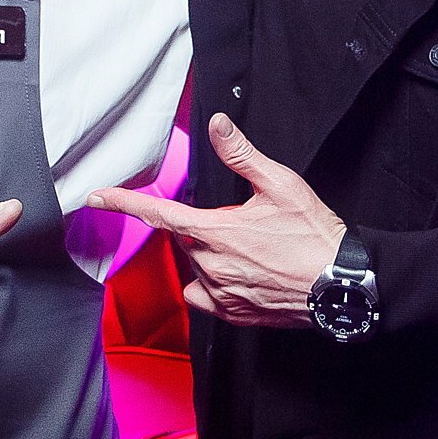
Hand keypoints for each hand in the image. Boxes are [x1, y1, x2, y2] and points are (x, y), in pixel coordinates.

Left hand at [88, 115, 344, 327]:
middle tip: (242, 224)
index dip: (124, 202)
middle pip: (186, 239)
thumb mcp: (280, 184)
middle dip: (203, 228)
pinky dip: (212, 284)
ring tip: (251, 251)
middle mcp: (211, 264)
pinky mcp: (233, 314)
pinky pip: (204, 296)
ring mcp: (220, 292)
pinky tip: (238, 276)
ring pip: (197, 267)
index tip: (97, 197)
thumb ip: (241, 154)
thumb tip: (218, 125)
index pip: (158, 213)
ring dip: (211, 255)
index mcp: (216, 230)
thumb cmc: (314, 235)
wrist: (340, 285)